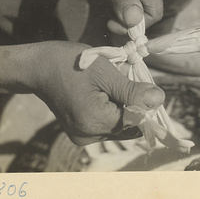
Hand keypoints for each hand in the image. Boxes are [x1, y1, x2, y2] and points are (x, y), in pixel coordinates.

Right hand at [0, 41, 164, 145]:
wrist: (40, 67)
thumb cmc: (71, 63)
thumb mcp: (105, 71)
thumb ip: (132, 90)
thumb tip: (159, 99)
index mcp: (94, 121)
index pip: (136, 121)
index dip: (144, 104)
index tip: (140, 86)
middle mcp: (88, 136)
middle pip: (128, 126)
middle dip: (132, 105)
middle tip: (122, 81)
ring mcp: (83, 137)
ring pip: (118, 126)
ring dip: (122, 107)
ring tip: (109, 86)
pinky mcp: (80, 132)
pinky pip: (106, 126)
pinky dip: (111, 111)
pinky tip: (102, 94)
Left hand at [73, 0, 163, 34]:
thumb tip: (133, 21)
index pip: (154, 12)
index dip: (135, 25)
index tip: (111, 25)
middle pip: (148, 13)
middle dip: (127, 21)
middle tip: (106, 18)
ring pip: (140, 11)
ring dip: (122, 15)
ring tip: (106, 0)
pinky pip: (134, 4)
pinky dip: (121, 8)